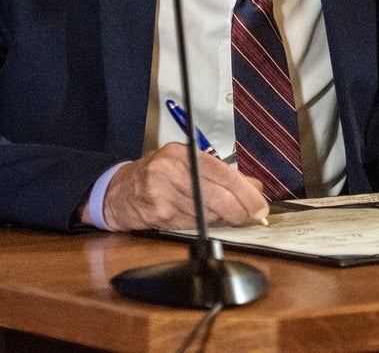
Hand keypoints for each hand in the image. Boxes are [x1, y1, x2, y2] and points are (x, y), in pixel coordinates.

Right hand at [101, 143, 268, 230]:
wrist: (119, 191)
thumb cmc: (157, 177)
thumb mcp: (189, 167)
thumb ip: (222, 176)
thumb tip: (255, 188)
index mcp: (183, 153)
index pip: (222, 173)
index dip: (245, 193)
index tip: (259, 206)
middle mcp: (171, 168)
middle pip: (216, 195)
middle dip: (238, 210)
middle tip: (250, 217)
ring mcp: (161, 191)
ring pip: (205, 213)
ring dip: (218, 219)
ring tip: (217, 215)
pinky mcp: (156, 212)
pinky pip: (189, 224)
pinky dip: (197, 225)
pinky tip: (194, 219)